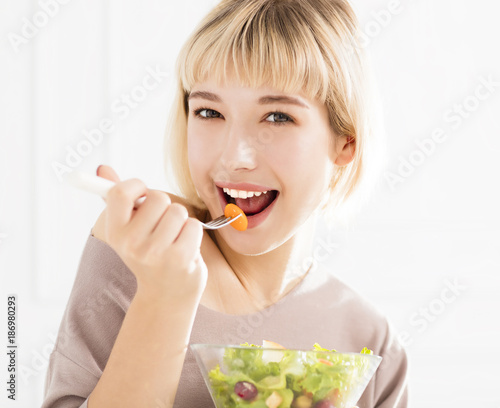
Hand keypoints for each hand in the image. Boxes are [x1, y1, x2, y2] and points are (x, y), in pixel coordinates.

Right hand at [96, 165, 207, 301]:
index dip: (138, 187)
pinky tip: (186, 249)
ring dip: (181, 222)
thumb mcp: (128, 229)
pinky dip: (193, 234)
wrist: (166, 295)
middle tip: (162, 228)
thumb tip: (102, 168)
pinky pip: (193, 225)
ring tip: (174, 240)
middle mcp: (131, 243)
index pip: (120, 192)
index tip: (144, 197)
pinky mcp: (179, 258)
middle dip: (166, 208)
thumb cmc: (149, 255)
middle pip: (159, 198)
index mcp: (115, 232)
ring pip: (179, 211)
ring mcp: (155, 252)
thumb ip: (117, 198)